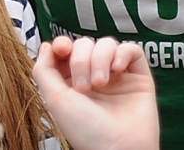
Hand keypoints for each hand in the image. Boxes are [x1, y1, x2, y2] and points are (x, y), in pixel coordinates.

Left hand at [32, 34, 159, 149]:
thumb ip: (44, 70)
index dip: (62, 44)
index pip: (67, 50)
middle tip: (84, 87)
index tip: (61, 49)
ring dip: (100, 59)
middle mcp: (94, 76)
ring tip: (101, 84)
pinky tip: (118, 69)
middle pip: (85, 44)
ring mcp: (117, 75)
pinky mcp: (138, 76)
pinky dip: (122, 53)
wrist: (118, 148)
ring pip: (107, 44)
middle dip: (81, 60)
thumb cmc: (86, 130)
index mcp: (72, 82)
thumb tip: (46, 46)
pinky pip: (131, 49)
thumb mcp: (55, 99)